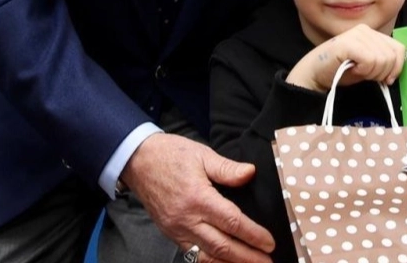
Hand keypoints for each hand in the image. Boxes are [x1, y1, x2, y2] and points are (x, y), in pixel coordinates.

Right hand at [121, 133, 273, 262]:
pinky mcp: (170, 233)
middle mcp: (187, 219)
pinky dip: (210, 262)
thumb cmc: (171, 154)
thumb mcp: (202, 154)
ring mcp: (176, 229)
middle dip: (247, 257)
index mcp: (198, 198)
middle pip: (222, 246)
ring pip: (207, 255)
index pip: (232, 222)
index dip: (253, 235)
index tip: (269, 243)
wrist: (137, 161)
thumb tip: (251, 173)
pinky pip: (192, 254)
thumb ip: (227, 168)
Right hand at [286, 24, 405, 91]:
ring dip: (372, 73)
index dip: (397, 67)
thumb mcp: (368, 66)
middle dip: (382, 73)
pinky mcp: (349, 43)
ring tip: (358, 71)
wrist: (314, 73)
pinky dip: (364, 71)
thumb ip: (383, 62)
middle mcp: (366, 30)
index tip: (387, 80)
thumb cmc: (340, 70)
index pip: (399, 48)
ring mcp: (357, 34)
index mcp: (372, 33)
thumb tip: (397, 70)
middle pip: (391, 56)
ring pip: (382, 59)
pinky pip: (370, 60)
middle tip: (367, 76)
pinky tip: (353, 69)